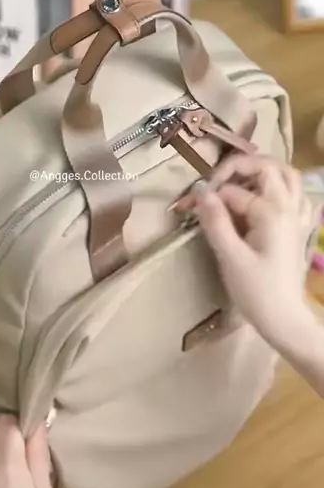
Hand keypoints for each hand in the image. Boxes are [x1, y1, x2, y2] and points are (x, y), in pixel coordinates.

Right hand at [182, 155, 314, 341]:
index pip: (233, 190)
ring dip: (262, 172)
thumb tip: (200, 191)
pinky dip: (281, 189)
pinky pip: (297, 195)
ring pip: (287, 176)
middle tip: (215, 183)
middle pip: (268, 167)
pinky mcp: (300, 228)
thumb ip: (215, 221)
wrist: (285, 320)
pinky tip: (265, 199)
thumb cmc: (256, 291)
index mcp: (271, 212)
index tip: (187, 206)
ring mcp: (299, 216)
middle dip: (238, 168)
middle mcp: (289, 207)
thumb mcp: (230, 257)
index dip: (208, 194)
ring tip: (238, 182)